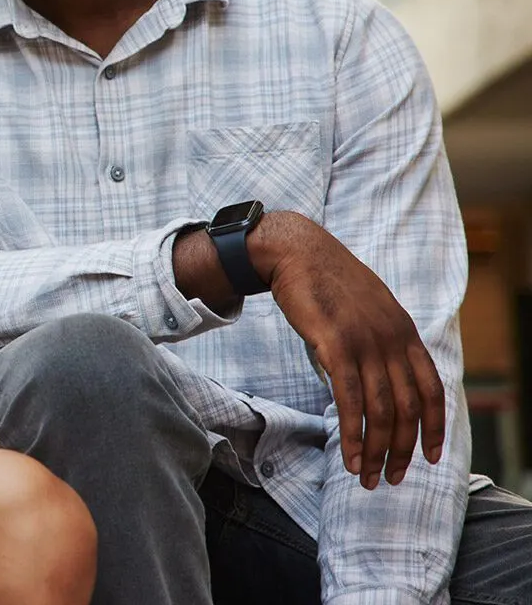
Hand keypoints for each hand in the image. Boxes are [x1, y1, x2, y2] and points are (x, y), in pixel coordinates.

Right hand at [253, 212, 446, 488]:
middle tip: (390, 478)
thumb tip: (382, 371)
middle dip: (401, 451)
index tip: (427, 457)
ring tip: (366, 478)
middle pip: (407, 409)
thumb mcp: (369, 309)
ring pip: (380, 411)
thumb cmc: (325, 281)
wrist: (295, 251)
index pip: (432, 391)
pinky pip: (349, 401)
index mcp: (405, 333)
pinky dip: (352, 434)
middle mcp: (393, 340)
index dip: (433, 428)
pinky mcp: (335, 345)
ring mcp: (366, 343)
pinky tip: (349, 456)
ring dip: (375, 451)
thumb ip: (383, 339)